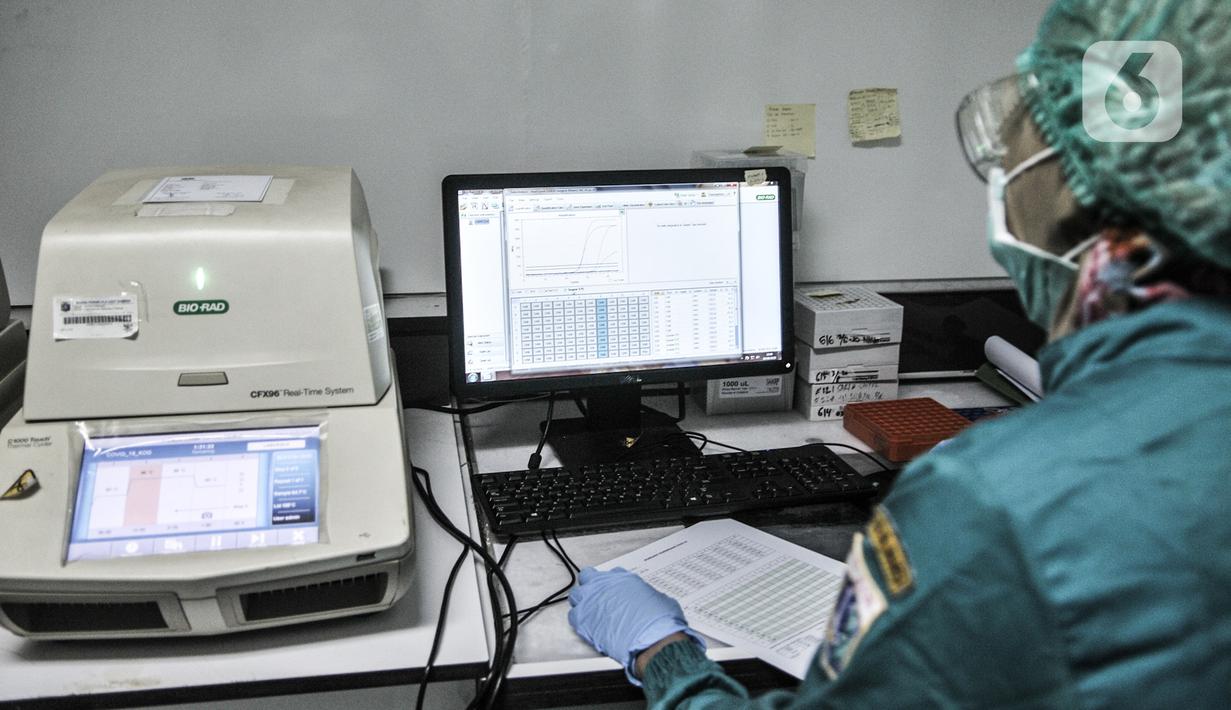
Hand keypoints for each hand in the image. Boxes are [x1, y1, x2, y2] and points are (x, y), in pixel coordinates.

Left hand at [568, 567, 704, 685]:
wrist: (652, 640)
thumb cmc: (659, 622)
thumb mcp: (659, 600)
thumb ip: (647, 596)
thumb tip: (648, 602)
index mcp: (624, 579)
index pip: (611, 574)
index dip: (612, 584)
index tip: (613, 592)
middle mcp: (606, 586)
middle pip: (588, 578)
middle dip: (592, 587)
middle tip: (597, 598)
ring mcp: (592, 601)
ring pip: (576, 595)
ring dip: (582, 603)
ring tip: (590, 613)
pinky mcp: (584, 620)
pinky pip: (573, 616)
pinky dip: (579, 621)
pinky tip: (587, 627)